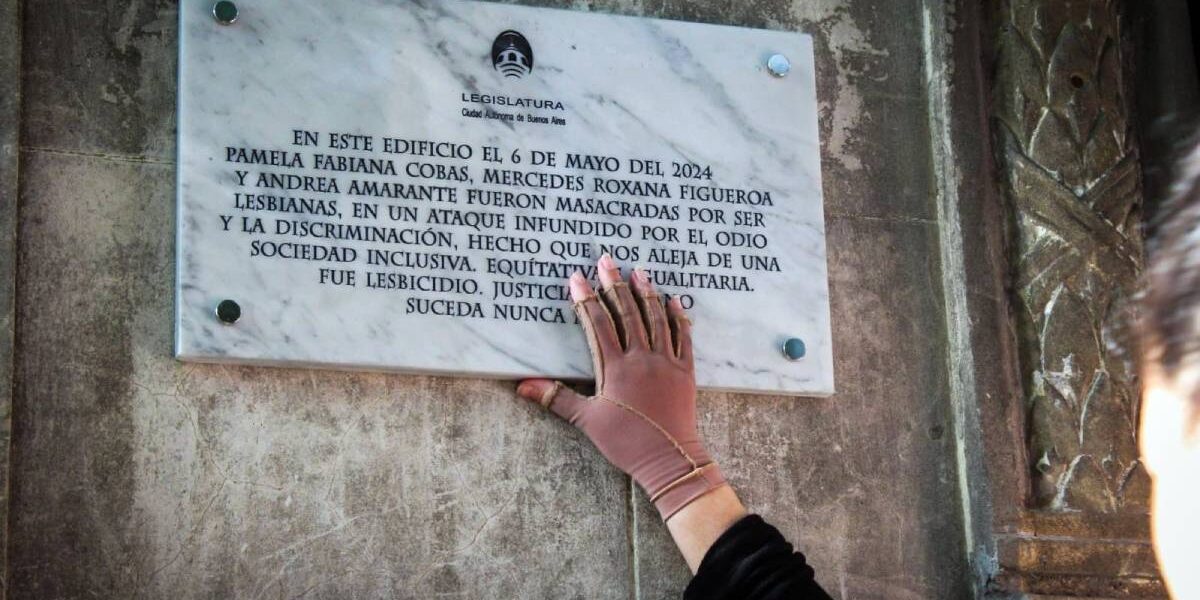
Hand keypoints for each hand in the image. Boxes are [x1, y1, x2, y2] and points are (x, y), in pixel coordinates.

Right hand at [517, 254, 726, 520]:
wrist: (670, 460)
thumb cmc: (626, 442)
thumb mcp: (587, 421)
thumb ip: (556, 399)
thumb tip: (523, 386)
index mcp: (616, 367)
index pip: (598, 324)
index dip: (586, 298)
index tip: (577, 277)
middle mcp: (642, 358)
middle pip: (627, 313)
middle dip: (615, 284)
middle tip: (606, 260)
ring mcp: (666, 362)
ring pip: (655, 319)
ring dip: (646, 293)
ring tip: (639, 271)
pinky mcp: (685, 371)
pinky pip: (683, 337)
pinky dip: (677, 317)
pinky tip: (672, 301)